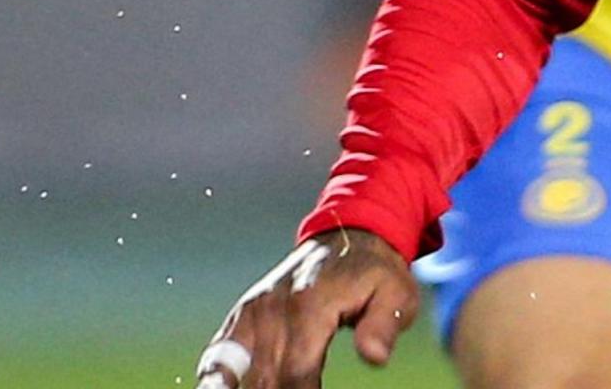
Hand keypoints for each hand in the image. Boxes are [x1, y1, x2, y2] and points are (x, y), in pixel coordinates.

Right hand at [196, 229, 417, 388]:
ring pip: (236, 373)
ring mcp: (251, 312)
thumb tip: (374, 357)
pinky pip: (217, 357)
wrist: (349, 236)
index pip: (297, 373)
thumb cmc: (376, 273)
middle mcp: (272, 310)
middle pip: (265, 379)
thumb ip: (383, 326)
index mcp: (309, 307)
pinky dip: (214, 381)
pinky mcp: (241, 316)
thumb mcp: (396, 294)